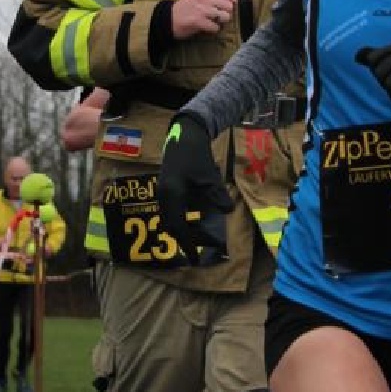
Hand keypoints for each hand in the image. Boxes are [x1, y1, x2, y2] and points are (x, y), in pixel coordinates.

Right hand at [157, 114, 233, 265]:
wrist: (185, 133)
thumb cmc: (196, 154)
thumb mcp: (209, 176)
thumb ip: (217, 195)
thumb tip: (227, 212)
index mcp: (172, 195)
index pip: (178, 227)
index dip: (187, 244)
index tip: (194, 258)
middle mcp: (164, 196)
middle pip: (172, 225)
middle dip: (185, 239)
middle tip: (199, 251)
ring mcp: (164, 191)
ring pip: (171, 218)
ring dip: (184, 230)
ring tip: (199, 238)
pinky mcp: (167, 187)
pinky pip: (172, 210)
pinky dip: (182, 219)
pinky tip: (196, 219)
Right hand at [171, 0, 234, 41]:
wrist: (169, 18)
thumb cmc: (184, 7)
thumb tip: (234, 0)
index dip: (229, 2)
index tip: (226, 7)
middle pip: (228, 6)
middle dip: (226, 13)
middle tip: (219, 16)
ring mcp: (202, 9)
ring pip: (225, 17)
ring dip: (221, 22)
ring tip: (213, 22)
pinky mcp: (199, 21)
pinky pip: (216, 27)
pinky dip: (213, 29)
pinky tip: (207, 27)